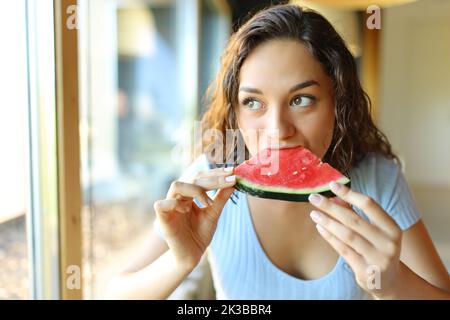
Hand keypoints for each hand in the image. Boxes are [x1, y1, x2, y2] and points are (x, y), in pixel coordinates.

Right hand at [153, 167, 235, 269]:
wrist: (192, 255)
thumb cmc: (200, 234)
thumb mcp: (214, 213)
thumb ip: (221, 198)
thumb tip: (233, 182)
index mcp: (189, 193)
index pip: (201, 176)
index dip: (215, 172)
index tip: (232, 171)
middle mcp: (179, 196)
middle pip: (192, 178)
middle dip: (212, 178)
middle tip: (229, 180)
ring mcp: (169, 206)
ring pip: (176, 185)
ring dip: (195, 190)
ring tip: (208, 202)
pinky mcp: (162, 218)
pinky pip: (162, 204)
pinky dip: (176, 204)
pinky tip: (188, 210)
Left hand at [308, 182, 402, 298]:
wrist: (390, 281)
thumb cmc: (378, 249)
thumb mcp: (374, 231)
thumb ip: (356, 214)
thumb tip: (334, 197)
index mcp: (392, 228)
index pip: (369, 205)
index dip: (349, 194)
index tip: (332, 184)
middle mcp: (388, 243)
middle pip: (354, 219)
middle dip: (331, 207)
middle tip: (314, 198)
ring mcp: (378, 258)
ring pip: (347, 235)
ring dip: (327, 222)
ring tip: (314, 213)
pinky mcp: (365, 271)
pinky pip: (343, 250)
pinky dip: (330, 237)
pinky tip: (319, 228)